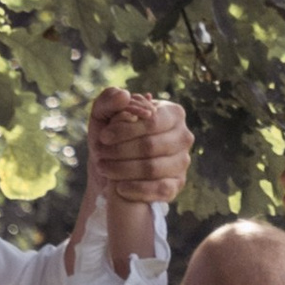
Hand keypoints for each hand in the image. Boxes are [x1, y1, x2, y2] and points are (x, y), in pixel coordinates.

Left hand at [88, 89, 190, 203]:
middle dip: (121, 151)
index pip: (152, 121)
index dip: (125, 130)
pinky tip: (119, 188)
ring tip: (104, 169)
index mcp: (172, 113)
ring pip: (153, 168)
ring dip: (124, 170)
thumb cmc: (112, 136)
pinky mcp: (177, 185)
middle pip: (151, 146)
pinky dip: (137, 189)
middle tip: (100, 155)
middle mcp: (183, 136)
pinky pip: (160, 189)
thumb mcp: (103, 115)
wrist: (113, 167)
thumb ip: (108, 99)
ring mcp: (182, 162)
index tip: (103, 136)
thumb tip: (124, 95)